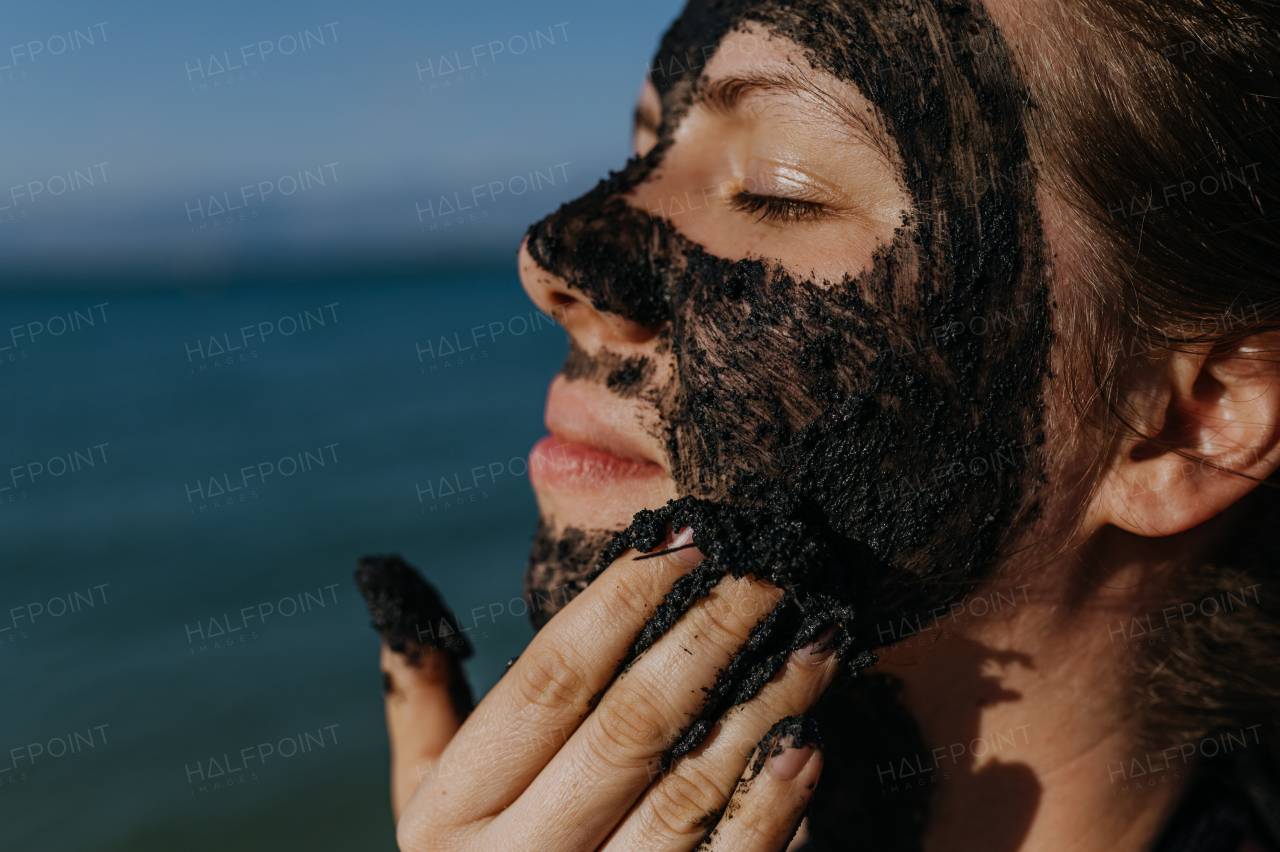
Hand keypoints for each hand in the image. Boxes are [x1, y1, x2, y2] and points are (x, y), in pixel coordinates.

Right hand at [369, 537, 840, 850]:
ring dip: (760, 706)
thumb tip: (402, 603)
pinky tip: (809, 741)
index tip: (685, 538)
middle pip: (627, 725)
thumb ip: (419, 710)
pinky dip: (773, 804)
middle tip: (772, 568)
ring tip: (814, 639)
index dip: (620, 601)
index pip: (547, 681)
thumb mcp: (425, 809)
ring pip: (690, 790)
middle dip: (708, 634)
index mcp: (451, 816)